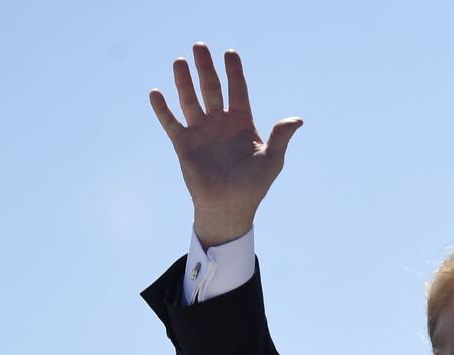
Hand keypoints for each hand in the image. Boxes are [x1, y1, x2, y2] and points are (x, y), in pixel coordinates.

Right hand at [148, 43, 302, 245]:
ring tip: (179, 61)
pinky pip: (171, 123)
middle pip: (211, 88)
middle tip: (199, 46)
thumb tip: (298, 120)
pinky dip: (163, 109)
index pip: (237, 90)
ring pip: (190, 100)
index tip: (229, 53)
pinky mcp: (184, 145)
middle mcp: (219, 123)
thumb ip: (281, 137)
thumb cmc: (254, 186)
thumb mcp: (272, 160)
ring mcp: (201, 132)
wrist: (230, 208)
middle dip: (205, 68)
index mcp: (241, 123)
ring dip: (184, 81)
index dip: (234, 72)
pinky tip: (155, 93)